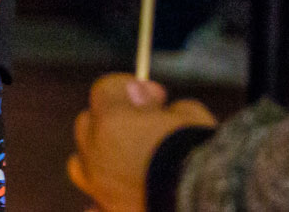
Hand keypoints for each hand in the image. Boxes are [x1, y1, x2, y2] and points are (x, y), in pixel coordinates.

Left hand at [68, 74, 217, 211]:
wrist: (208, 204)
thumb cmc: (203, 157)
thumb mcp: (193, 119)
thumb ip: (166, 107)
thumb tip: (150, 99)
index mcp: (113, 123)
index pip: (106, 89)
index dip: (131, 88)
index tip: (156, 95)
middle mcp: (97, 154)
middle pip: (87, 124)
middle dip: (112, 120)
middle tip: (144, 127)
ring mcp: (99, 187)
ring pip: (80, 164)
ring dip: (99, 158)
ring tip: (127, 163)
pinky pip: (94, 205)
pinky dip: (103, 199)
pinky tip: (123, 195)